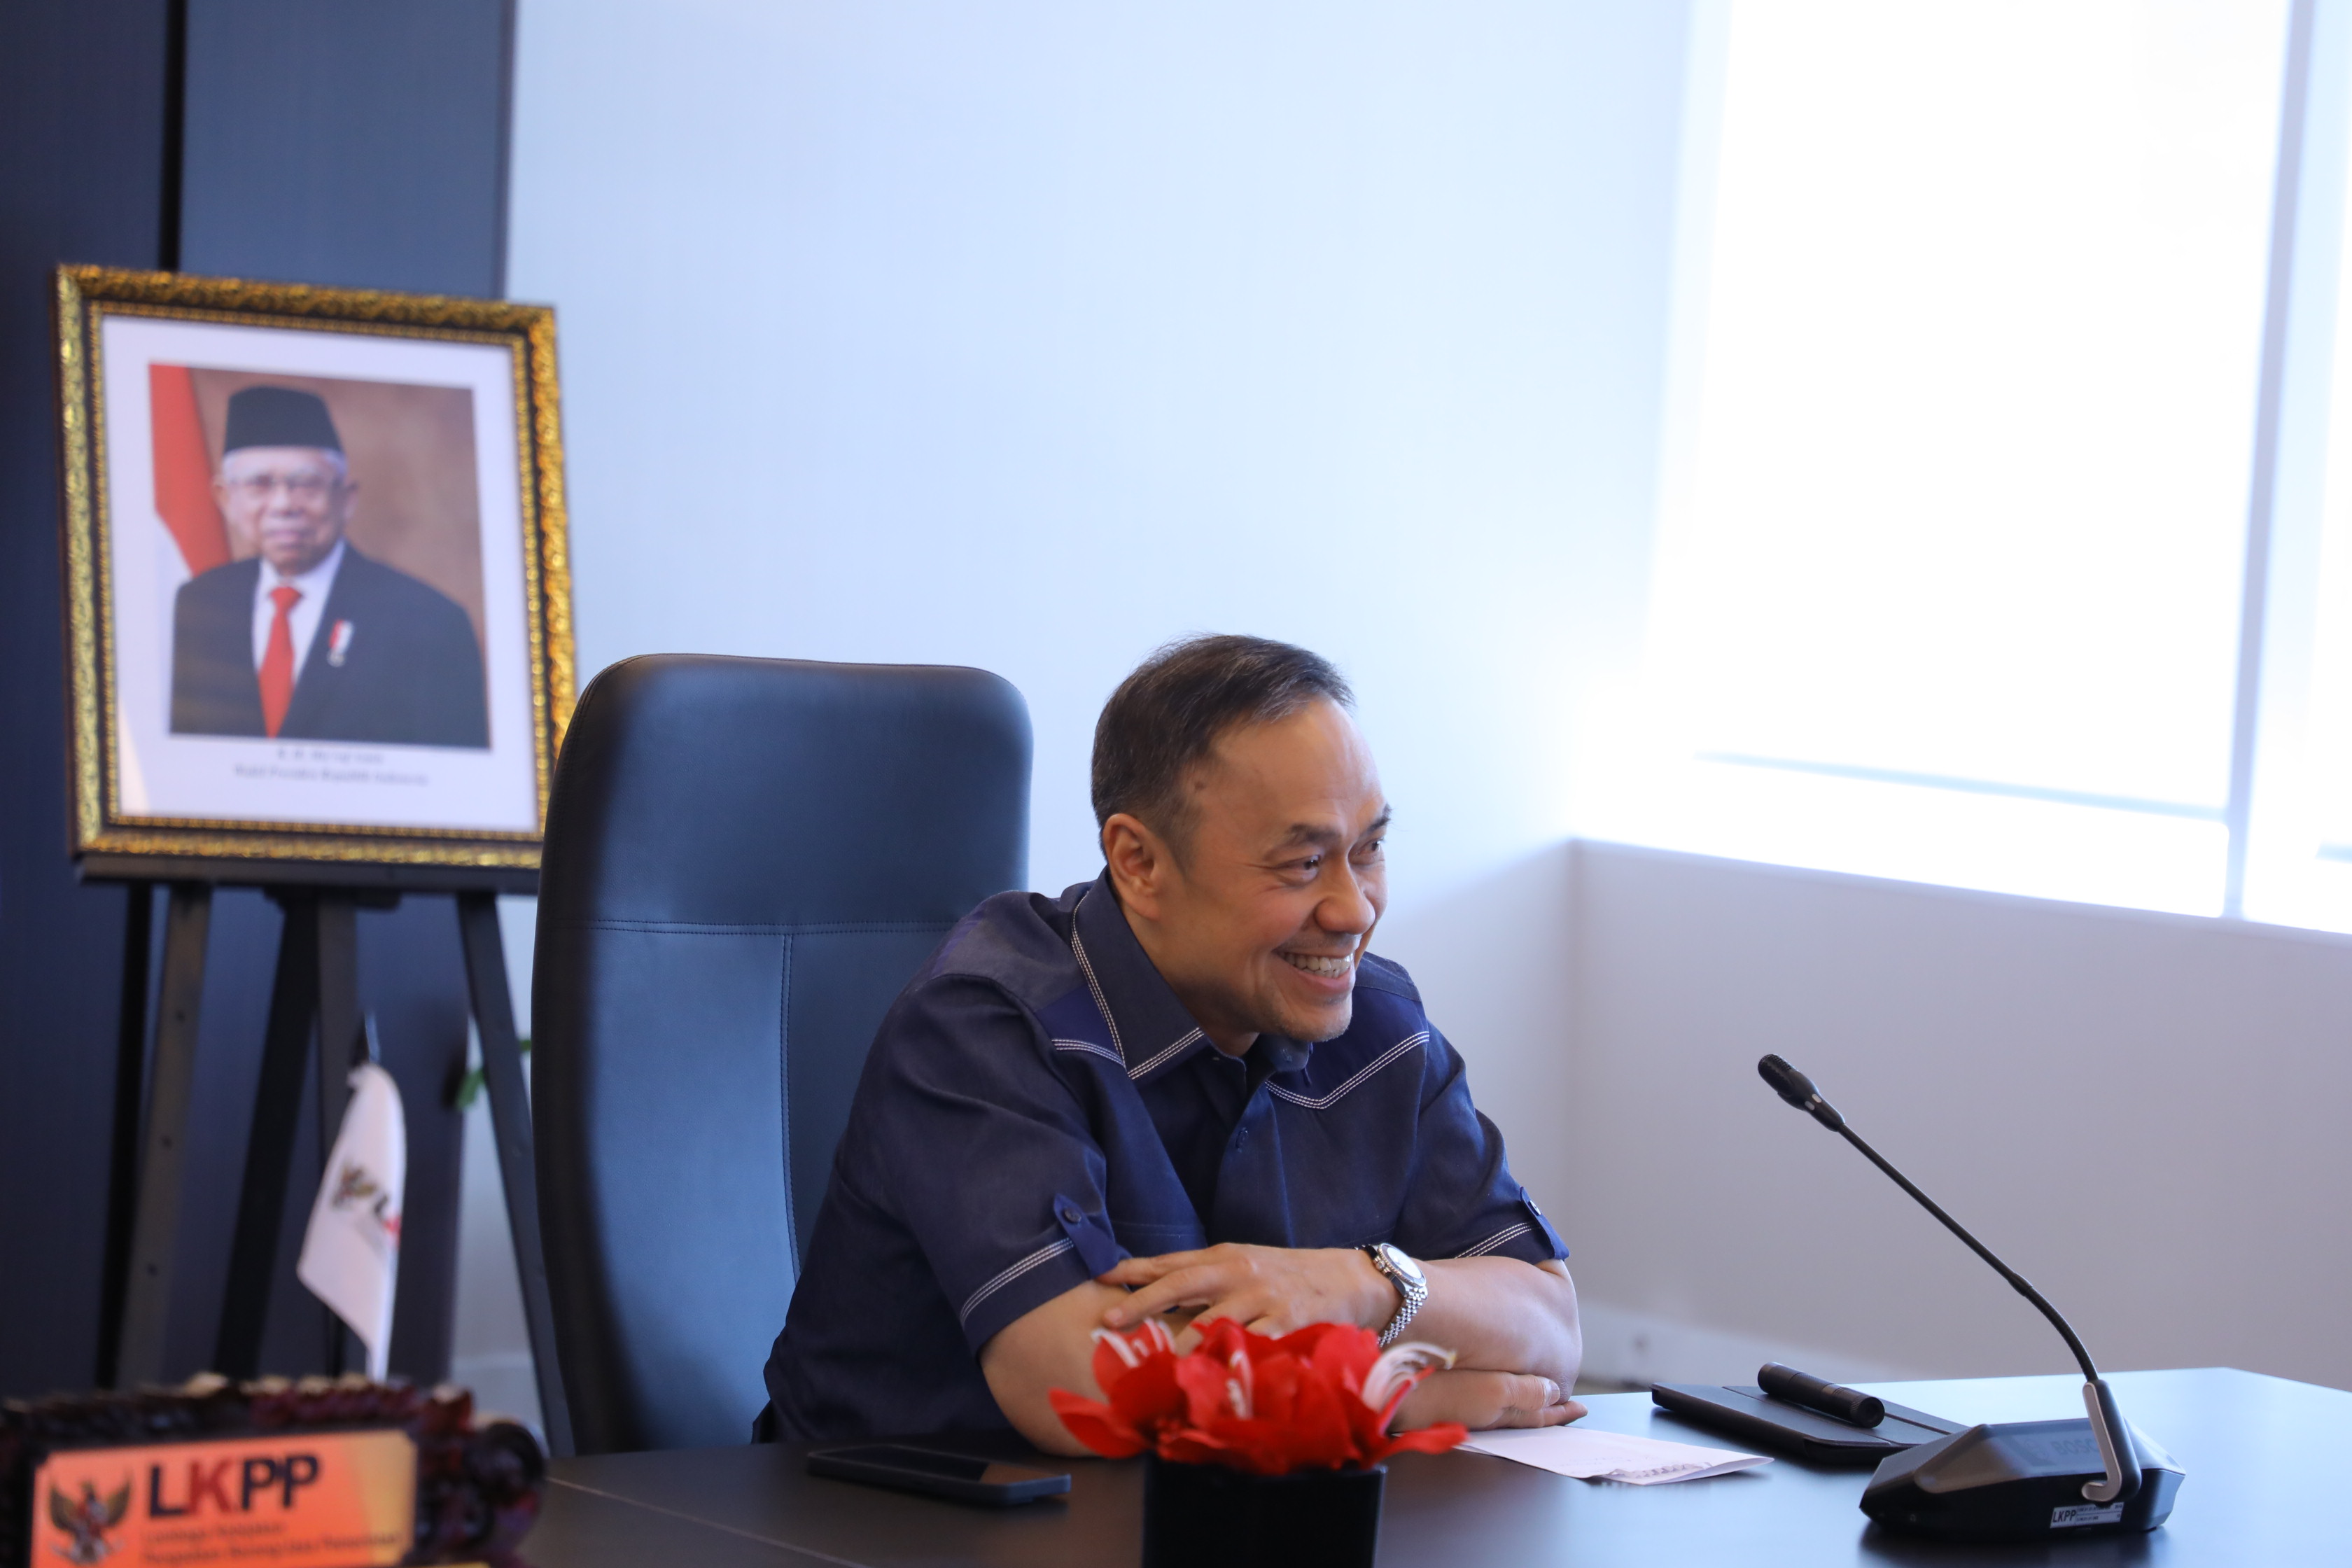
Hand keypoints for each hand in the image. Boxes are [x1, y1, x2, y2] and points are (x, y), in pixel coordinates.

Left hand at [1097, 1243, 1390, 1335]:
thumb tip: (1156, 1295)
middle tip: (1112, 1319)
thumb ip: (1206, 1278)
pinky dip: (1230, 1359)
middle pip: (1182, 1284)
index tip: (1101, 1277)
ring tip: (1156, 1362)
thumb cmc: (1289, 1276)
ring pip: (1212, 1320)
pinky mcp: (1287, 1321)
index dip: (1135, 1269)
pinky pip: (1251, 1344)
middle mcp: (1240, 1271)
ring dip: (1182, 1343)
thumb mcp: (1246, 1265)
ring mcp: (1263, 1296)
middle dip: (1143, 1302)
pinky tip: (1211, 1375)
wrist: (1350, 1278)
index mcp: (1226, 1256)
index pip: (1172, 1262)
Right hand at [1390, 1369, 1584, 1431]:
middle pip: (1524, 1410)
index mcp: (1500, 1412)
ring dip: (1521, 1393)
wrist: (1382, 1388)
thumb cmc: (1438, 1390)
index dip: (1562, 1412)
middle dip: (1545, 1405)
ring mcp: (1465, 1404)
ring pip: (1503, 1401)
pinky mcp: (1446, 1392)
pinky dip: (1497, 1384)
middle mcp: (1485, 1411)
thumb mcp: (1491, 1391)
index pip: (1541, 1415)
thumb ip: (1525, 1392)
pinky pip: (1482, 1391)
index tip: (1581, 1408)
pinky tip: (1492, 1372)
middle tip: (1566, 1401)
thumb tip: (1554, 1393)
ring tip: (1535, 1384)